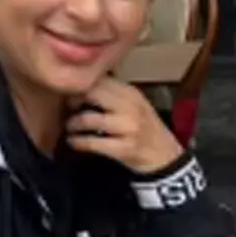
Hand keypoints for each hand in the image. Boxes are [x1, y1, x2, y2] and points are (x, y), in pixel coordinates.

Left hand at [65, 78, 183, 174]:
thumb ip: (115, 95)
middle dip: (74, 100)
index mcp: (133, 94)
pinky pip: (92, 143)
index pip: (100, 80)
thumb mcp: (137, 106)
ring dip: (73, 124)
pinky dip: (78, 142)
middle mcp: (131, 108)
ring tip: (71, 127)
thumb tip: (83, 86)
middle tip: (69, 108)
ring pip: (89, 119)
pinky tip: (74, 142)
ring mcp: (129, 128)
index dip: (81, 86)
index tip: (74, 94)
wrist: (166, 156)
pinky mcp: (124, 148)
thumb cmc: (146, 129)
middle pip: (92, 94)